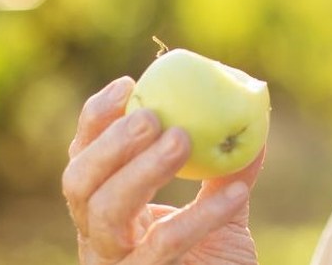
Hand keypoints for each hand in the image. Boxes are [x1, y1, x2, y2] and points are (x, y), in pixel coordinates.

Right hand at [62, 76, 265, 264]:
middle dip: (110, 144)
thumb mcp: (222, 210)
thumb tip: (253, 113)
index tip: (128, 84)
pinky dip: (201, 216)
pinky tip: (237, 193)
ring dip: (142, 171)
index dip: (96, 120)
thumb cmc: (213, 263)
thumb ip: (229, 167)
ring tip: (183, 140)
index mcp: (106, 210)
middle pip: (78, 185)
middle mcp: (98, 239)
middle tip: (153, 116)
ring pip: (106, 215)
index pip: (83, 158)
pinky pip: (163, 247)